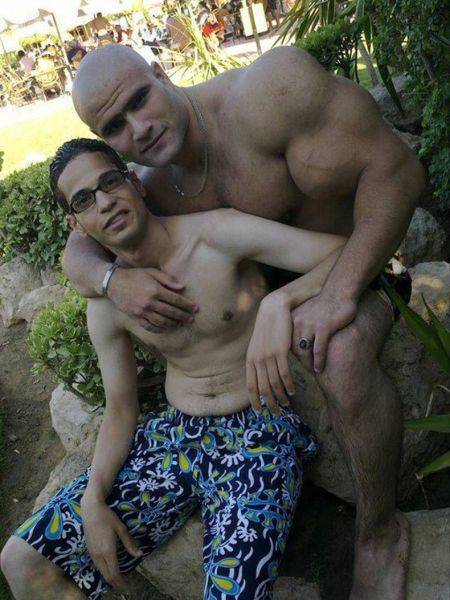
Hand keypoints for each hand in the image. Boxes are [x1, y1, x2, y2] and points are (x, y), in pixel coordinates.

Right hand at [81, 498, 142, 591]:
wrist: (91, 510)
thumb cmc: (108, 517)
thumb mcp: (121, 529)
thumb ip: (130, 544)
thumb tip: (140, 555)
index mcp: (108, 551)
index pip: (115, 573)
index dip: (121, 583)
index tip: (128, 587)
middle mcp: (99, 555)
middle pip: (107, 576)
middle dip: (116, 583)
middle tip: (125, 586)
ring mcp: (92, 554)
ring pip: (101, 572)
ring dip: (110, 578)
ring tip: (119, 579)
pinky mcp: (89, 551)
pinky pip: (98, 566)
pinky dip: (105, 571)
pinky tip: (110, 569)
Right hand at [107, 267, 197, 331]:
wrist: (113, 283)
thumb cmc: (135, 275)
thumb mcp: (152, 272)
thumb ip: (167, 279)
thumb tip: (182, 287)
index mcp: (155, 290)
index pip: (175, 300)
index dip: (187, 305)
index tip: (195, 309)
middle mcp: (149, 302)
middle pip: (171, 312)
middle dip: (183, 316)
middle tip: (192, 319)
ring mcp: (142, 311)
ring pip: (162, 322)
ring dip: (173, 324)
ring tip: (181, 324)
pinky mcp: (135, 317)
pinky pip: (150, 326)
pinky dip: (160, 329)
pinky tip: (167, 328)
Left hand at [246, 293, 295, 414]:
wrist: (275, 307)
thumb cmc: (269, 326)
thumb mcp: (260, 344)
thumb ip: (259, 359)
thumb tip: (261, 374)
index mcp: (250, 359)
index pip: (250, 385)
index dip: (255, 401)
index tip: (259, 412)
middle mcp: (257, 359)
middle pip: (262, 388)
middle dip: (269, 404)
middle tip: (276, 414)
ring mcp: (268, 356)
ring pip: (274, 384)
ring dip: (281, 397)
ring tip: (287, 404)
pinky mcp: (280, 351)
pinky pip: (284, 374)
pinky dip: (289, 385)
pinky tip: (293, 391)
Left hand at [291, 292, 357, 372]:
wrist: (340, 291)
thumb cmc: (325, 304)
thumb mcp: (307, 313)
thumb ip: (300, 325)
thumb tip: (297, 342)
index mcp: (292, 319)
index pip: (286, 343)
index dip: (291, 356)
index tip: (297, 363)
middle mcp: (298, 322)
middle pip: (294, 349)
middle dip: (299, 362)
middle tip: (306, 371)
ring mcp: (310, 325)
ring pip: (305, 352)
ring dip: (309, 365)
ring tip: (313, 372)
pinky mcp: (323, 328)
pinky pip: (319, 350)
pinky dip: (319, 361)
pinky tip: (320, 368)